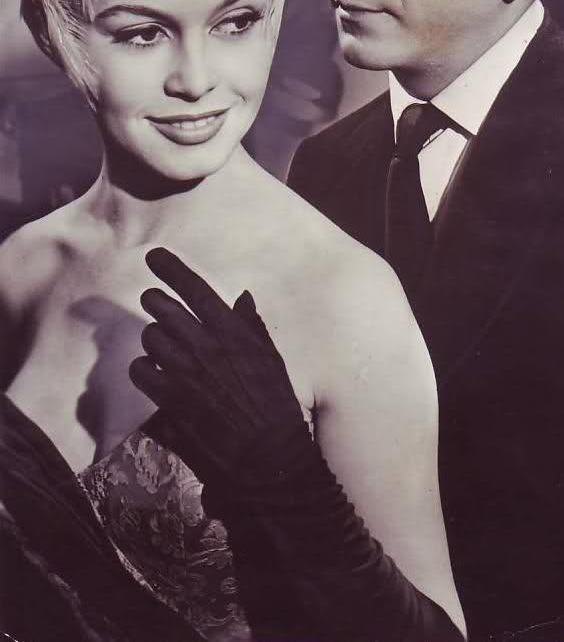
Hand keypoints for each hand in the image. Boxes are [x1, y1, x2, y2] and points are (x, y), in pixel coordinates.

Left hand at [129, 248, 307, 482]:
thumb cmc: (275, 405)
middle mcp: (206, 346)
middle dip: (156, 303)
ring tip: (166, 350)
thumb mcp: (271, 358)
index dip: (172, 269)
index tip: (154, 256)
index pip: (196, 289)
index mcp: (233, 332)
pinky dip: (144, 370)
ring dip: (154, 340)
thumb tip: (241, 297)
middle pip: (163, 308)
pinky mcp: (169, 399)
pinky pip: (140, 370)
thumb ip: (250, 325)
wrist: (266, 455)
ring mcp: (185, 373)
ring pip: (150, 337)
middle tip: (155, 305)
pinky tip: (156, 376)